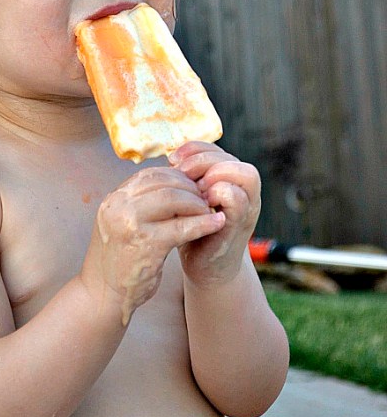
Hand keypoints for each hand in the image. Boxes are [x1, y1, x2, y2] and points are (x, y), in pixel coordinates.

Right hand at [79, 167, 224, 325]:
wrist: (103, 294)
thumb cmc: (118, 259)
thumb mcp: (121, 223)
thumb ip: (140, 204)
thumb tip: (175, 185)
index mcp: (114, 199)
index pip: (150, 174)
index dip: (176, 176)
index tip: (193, 186)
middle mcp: (119, 207)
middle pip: (164, 183)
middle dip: (190, 188)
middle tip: (206, 197)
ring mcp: (130, 224)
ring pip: (174, 200)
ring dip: (197, 203)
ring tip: (210, 209)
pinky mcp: (147, 245)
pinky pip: (182, 227)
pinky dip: (203, 224)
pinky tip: (216, 223)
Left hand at [168, 142, 260, 286]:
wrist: (205, 267)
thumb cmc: (195, 228)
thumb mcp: (190, 198)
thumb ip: (188, 178)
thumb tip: (171, 157)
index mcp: (229, 179)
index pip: (215, 149)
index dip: (194, 149)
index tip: (172, 160)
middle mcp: (244, 189)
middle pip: (231, 158)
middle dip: (202, 161)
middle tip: (182, 174)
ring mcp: (246, 206)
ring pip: (245, 174)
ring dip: (215, 176)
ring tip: (194, 189)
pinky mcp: (239, 224)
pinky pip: (238, 199)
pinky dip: (219, 195)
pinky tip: (199, 205)